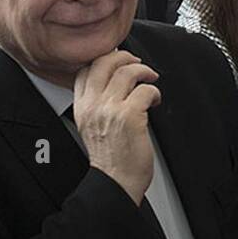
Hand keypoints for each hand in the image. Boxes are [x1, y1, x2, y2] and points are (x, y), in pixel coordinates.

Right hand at [73, 50, 160, 204]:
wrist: (116, 182)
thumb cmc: (110, 159)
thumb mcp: (92, 127)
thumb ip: (97, 105)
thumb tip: (115, 83)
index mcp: (82, 107)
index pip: (86, 70)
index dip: (104, 60)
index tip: (118, 61)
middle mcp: (93, 105)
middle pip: (104, 62)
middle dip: (124, 56)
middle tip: (138, 63)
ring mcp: (110, 109)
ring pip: (127, 72)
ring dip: (144, 72)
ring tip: (151, 79)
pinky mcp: (130, 117)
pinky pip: (146, 90)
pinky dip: (155, 92)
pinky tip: (155, 101)